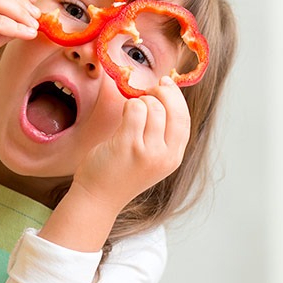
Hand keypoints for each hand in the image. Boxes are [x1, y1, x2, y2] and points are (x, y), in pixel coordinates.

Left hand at [72, 76, 191, 212]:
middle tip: (147, 92)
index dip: (177, 99)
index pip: (184, 120)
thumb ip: (161, 135)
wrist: (98, 197)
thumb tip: (164, 95)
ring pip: (153, 107)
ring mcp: (147, 151)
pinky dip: (128, 105)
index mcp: (173, 158)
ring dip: (140, 102)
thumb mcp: (151, 159)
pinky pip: (134, 109)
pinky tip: (123, 115)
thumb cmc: (120, 173)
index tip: (166, 84)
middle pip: (174, 111)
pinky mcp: (128, 145)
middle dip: (162, 93)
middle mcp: (164, 156)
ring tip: (130, 112)